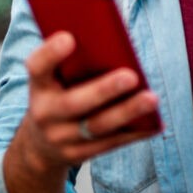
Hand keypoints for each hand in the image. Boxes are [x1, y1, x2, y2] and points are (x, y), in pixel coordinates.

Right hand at [4, 32, 160, 192]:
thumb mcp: (53, 79)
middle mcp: (45, 114)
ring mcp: (61, 138)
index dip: (50, 53)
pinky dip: (135, 132)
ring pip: (97, 126)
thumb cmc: (57, 96)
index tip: (69, 37)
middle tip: (131, 76)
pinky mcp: (79, 155)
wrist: (39, 145)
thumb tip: (112, 40)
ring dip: (127, 112)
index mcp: (39, 86)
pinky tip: (155, 122)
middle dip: (104, 90)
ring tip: (151, 99)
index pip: (37, 67)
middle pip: (73, 103)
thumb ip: (72, 61)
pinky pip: (111, 143)